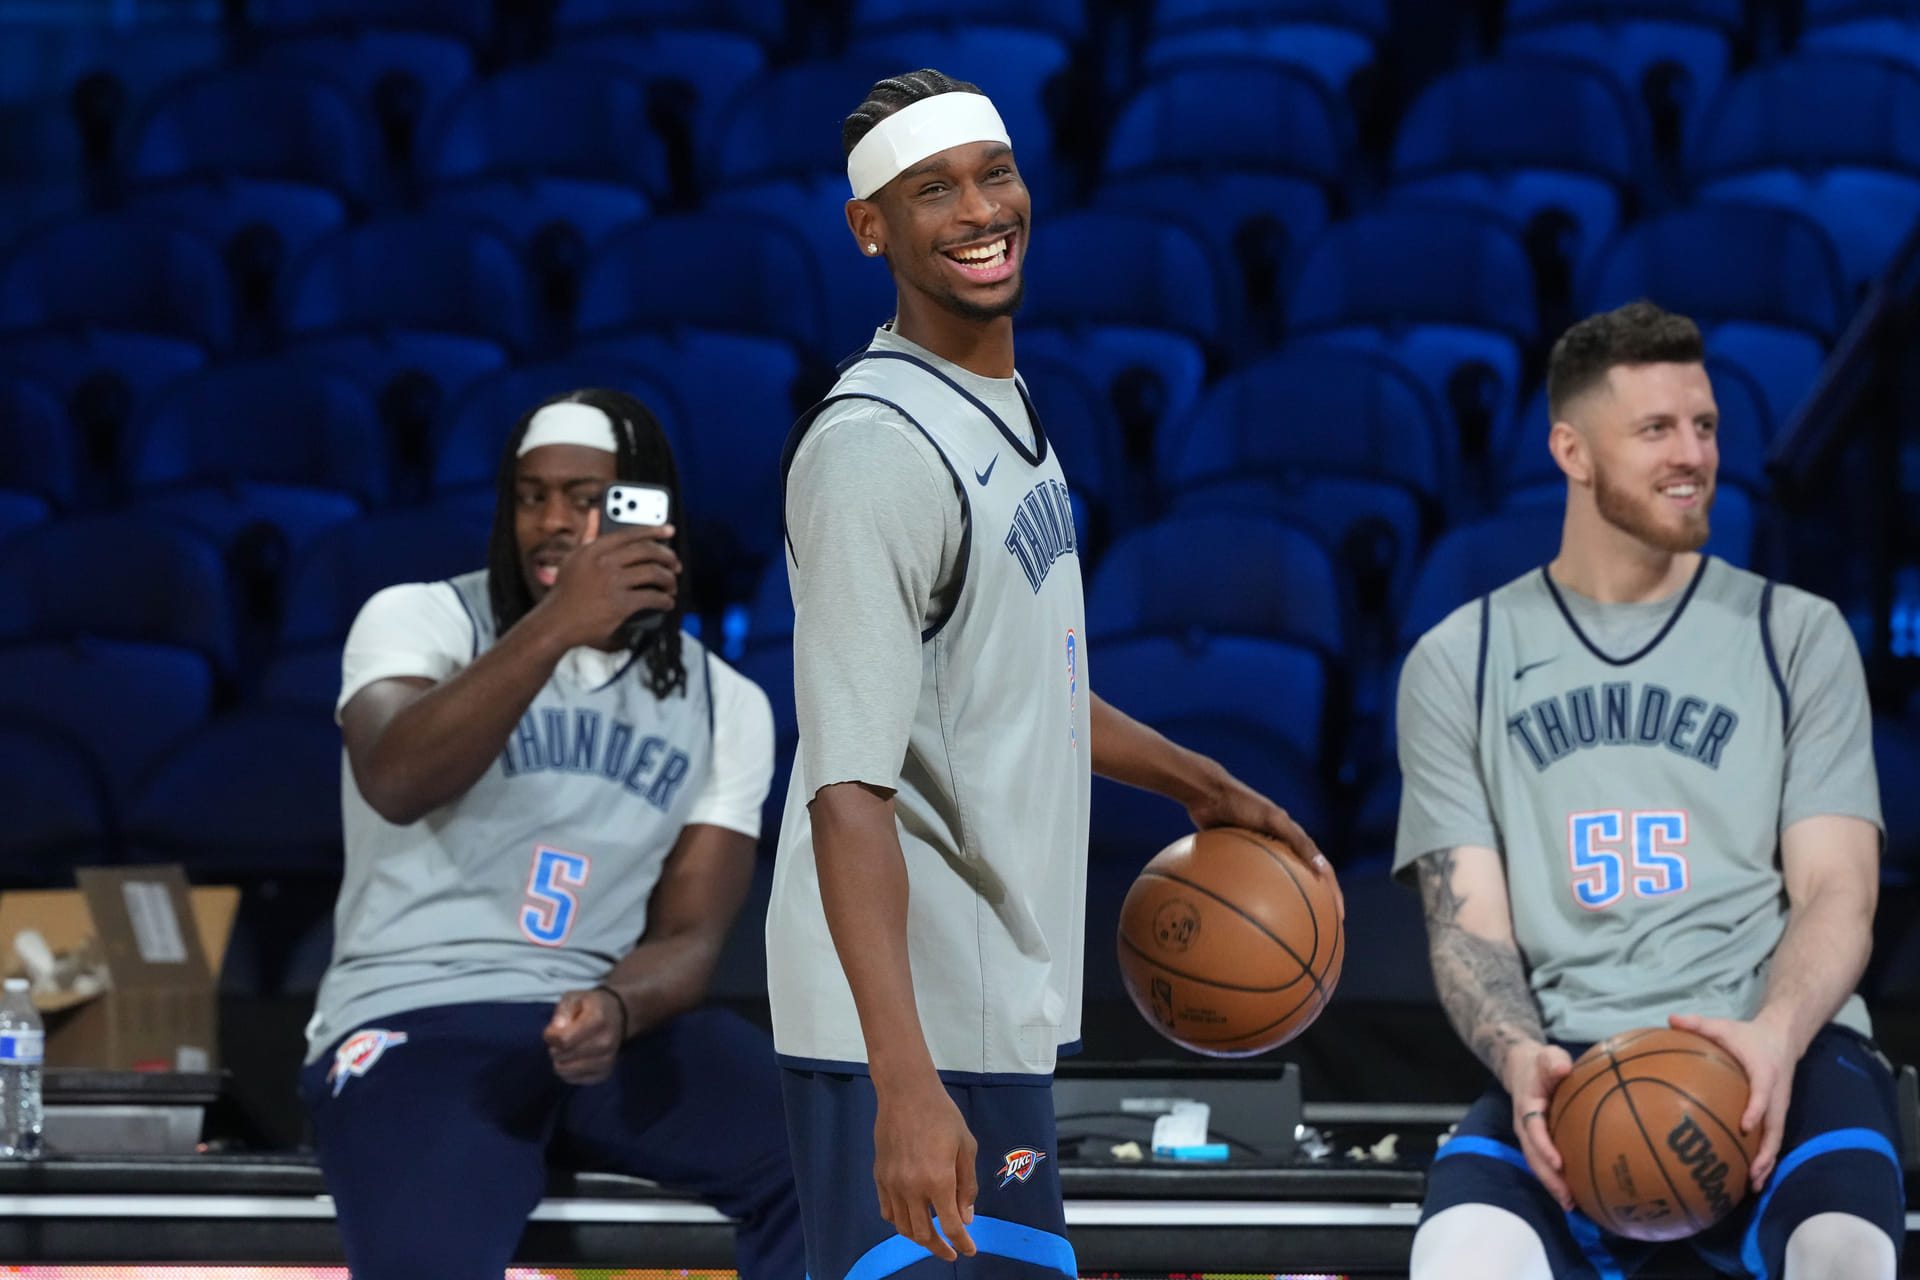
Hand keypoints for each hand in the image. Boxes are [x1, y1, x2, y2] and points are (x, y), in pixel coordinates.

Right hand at [539, 508, 680, 648]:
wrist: (556, 622)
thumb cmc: (565, 590)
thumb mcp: (573, 557)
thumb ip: (588, 534)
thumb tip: (595, 511)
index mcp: (594, 548)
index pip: (631, 533)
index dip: (654, 529)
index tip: (670, 529)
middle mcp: (604, 562)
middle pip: (647, 551)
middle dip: (667, 557)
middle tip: (675, 564)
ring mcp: (613, 583)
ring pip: (654, 573)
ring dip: (669, 580)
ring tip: (672, 586)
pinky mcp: (620, 605)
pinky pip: (652, 597)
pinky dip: (665, 600)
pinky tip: (667, 602)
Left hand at [543, 987, 625, 1084]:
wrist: (618, 1016)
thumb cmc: (591, 1006)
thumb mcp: (574, 998)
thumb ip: (562, 1011)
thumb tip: (555, 1030)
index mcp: (598, 1020)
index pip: (563, 1040)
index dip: (550, 1036)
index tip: (551, 1031)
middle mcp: (605, 1042)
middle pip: (563, 1057)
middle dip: (554, 1049)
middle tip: (561, 1039)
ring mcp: (607, 1060)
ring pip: (566, 1071)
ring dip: (560, 1061)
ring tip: (567, 1049)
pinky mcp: (604, 1074)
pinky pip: (574, 1080)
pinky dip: (568, 1072)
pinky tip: (573, 1060)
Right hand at [872, 1073, 977, 1261]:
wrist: (906, 1093)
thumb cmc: (943, 1116)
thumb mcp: (966, 1147)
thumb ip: (967, 1186)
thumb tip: (965, 1217)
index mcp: (938, 1181)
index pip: (950, 1226)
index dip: (961, 1243)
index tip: (969, 1251)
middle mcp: (912, 1188)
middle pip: (923, 1234)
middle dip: (939, 1247)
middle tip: (951, 1251)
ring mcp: (892, 1184)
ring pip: (903, 1227)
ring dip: (919, 1238)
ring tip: (932, 1238)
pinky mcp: (879, 1177)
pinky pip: (887, 1211)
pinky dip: (900, 1222)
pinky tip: (911, 1218)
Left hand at [1186, 767, 1342, 921]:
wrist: (1207, 793)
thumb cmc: (1242, 804)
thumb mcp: (1273, 820)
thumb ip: (1298, 842)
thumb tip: (1322, 870)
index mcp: (1294, 840)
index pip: (1322, 871)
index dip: (1333, 894)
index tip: (1339, 919)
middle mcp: (1280, 848)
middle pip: (1302, 882)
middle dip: (1313, 907)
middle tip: (1316, 932)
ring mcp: (1259, 854)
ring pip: (1276, 887)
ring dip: (1282, 908)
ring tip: (1282, 932)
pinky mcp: (1237, 857)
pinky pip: (1247, 884)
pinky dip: (1249, 900)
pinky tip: (1242, 919)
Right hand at [1503, 1040, 1575, 1209]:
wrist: (1522, 1067)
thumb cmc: (1541, 1063)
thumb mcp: (1547, 1056)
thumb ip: (1553, 1061)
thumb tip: (1562, 1070)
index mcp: (1527, 1106)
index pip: (1533, 1129)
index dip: (1544, 1147)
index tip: (1558, 1163)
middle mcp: (1524, 1125)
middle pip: (1533, 1156)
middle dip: (1548, 1178)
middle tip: (1567, 1198)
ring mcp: (1529, 1135)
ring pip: (1537, 1164)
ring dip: (1551, 1184)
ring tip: (1571, 1204)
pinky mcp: (1538, 1140)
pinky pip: (1544, 1162)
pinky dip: (1556, 1179)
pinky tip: (1575, 1193)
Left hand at [1668, 1012, 1794, 1189]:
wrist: (1781, 1038)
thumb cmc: (1747, 1035)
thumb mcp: (1724, 1026)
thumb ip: (1698, 1024)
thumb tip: (1670, 1019)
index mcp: (1765, 1072)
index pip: (1763, 1093)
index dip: (1756, 1109)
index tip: (1745, 1125)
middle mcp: (1777, 1095)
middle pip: (1775, 1128)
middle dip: (1765, 1152)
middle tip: (1751, 1173)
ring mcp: (1779, 1107)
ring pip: (1776, 1139)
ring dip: (1767, 1163)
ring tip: (1753, 1186)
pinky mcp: (1777, 1114)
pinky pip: (1772, 1138)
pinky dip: (1765, 1158)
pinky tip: (1750, 1177)